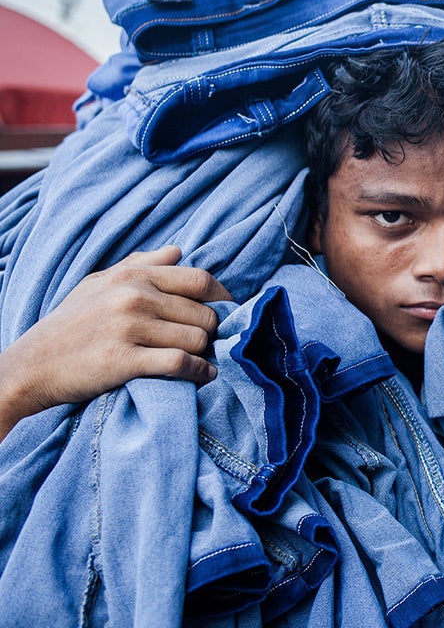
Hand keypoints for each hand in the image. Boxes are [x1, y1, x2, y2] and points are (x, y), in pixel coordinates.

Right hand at [0, 246, 232, 438]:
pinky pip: (181, 363)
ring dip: (206, 354)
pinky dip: (199, 372)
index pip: (200, 280)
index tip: (228, 314)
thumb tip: (178, 250)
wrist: (31, 365)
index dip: (223, 299)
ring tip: (201, 360)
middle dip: (212, 332)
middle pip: (204, 314)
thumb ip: (141, 264)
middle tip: (209, 344)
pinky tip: (201, 376)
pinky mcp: (124, 360)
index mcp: (133, 276)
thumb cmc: (70, 324)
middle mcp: (133, 297)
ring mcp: (129, 328)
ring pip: (198, 338)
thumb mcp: (99, 283)